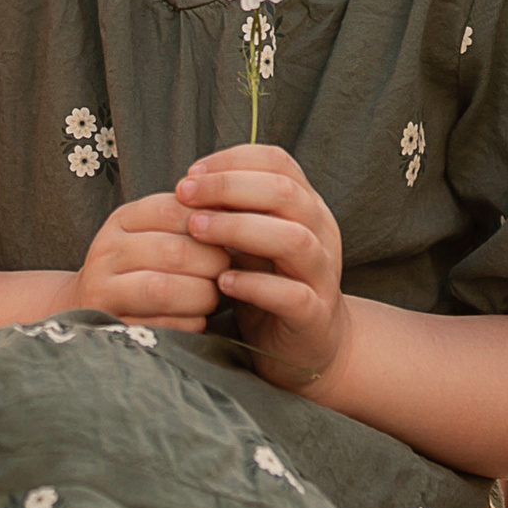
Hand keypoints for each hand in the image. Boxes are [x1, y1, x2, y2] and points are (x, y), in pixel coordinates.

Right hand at [63, 187, 221, 332]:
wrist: (88, 303)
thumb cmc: (139, 264)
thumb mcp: (154, 231)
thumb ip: (190, 219)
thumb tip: (240, 206)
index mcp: (123, 219)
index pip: (171, 210)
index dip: (209, 224)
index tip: (228, 237)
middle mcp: (107, 250)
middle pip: (174, 252)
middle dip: (212, 264)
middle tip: (228, 272)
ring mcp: (102, 289)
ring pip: (163, 290)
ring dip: (202, 295)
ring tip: (213, 297)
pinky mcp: (110, 325)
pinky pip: (162, 325)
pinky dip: (189, 323)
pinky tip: (195, 318)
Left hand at [176, 142, 346, 393]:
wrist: (310, 346)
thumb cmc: (271, 285)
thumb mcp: (252, 241)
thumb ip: (233, 213)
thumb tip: (189, 185)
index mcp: (307, 207)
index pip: (278, 162)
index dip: (232, 161)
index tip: (192, 174)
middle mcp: (322, 233)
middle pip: (285, 192)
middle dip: (228, 187)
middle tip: (185, 195)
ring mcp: (323, 275)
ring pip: (294, 239)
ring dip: (239, 229)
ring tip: (196, 231)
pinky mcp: (315, 315)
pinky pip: (292, 295)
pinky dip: (254, 285)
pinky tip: (221, 281)